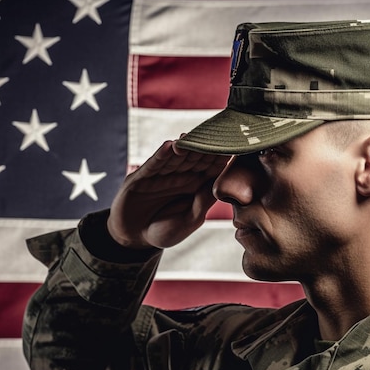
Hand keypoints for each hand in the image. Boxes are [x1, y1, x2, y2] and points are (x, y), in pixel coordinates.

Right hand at [107, 138, 228, 248]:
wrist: (133, 238)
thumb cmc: (164, 231)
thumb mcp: (187, 221)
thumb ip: (202, 204)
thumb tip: (219, 187)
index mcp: (197, 186)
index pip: (212, 167)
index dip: (222, 156)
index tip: (236, 144)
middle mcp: (181, 175)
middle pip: (196, 156)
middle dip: (206, 145)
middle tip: (217, 131)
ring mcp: (162, 174)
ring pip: (177, 156)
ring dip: (185, 146)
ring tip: (193, 136)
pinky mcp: (142, 176)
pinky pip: (154, 163)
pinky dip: (162, 154)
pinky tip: (170, 145)